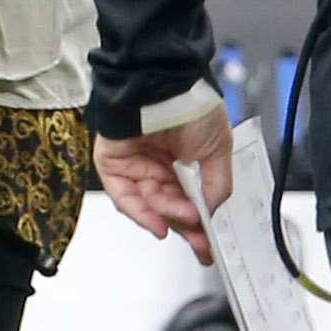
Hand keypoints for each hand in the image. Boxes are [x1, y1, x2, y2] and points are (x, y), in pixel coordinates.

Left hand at [96, 106, 236, 263]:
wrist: (164, 86)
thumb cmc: (191, 106)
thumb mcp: (218, 149)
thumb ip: (216, 185)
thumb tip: (210, 213)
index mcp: (184, 159)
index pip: (188, 199)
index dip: (199, 224)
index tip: (209, 245)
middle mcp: (158, 163)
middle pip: (168, 206)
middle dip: (186, 226)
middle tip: (201, 243)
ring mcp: (134, 164)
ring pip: (150, 203)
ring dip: (170, 215)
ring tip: (189, 218)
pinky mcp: (112, 162)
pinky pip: (124, 196)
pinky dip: (141, 213)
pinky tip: (159, 224)